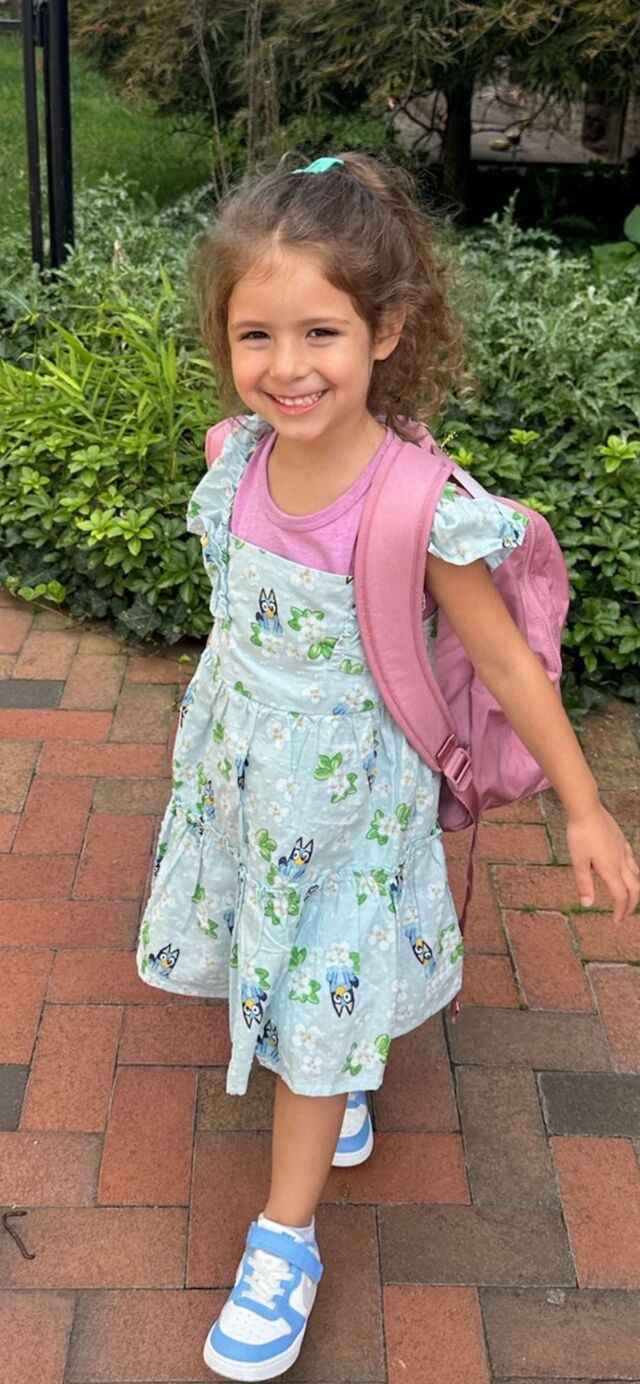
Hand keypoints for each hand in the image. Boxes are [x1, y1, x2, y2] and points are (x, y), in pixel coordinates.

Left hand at [567, 803, 639, 923]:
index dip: (620, 911)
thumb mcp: (578, 861)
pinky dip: (633, 871)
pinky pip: (632, 860)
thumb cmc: (580, 835)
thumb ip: (584, 883)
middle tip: (624, 915)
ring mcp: (623, 850)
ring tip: (628, 896)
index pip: (620, 896)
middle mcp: (621, 862)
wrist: (587, 810)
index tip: (616, 921)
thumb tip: (587, 904)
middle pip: (634, 888)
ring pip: (636, 874)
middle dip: (631, 905)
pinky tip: (627, 870)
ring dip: (634, 889)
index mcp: (610, 869)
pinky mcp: (622, 840)